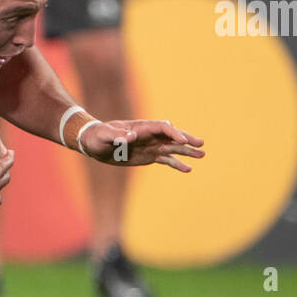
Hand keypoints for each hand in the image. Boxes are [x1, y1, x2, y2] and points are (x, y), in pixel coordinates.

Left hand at [80, 118, 203, 171]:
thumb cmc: (98, 136)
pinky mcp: (149, 156)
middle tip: (201, 144)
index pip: (162, 128)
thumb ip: (117, 135)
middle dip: (186, 139)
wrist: (94, 144)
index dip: (173, 133)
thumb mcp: (104, 135)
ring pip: (172, 148)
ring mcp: (150, 146)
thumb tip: (131, 136)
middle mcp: (149, 136)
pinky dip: (177, 164)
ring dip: (187, 151)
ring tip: (202, 155)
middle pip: (172, 136)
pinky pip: (166, 160)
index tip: (182, 140)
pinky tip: (188, 169)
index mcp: (141, 128)